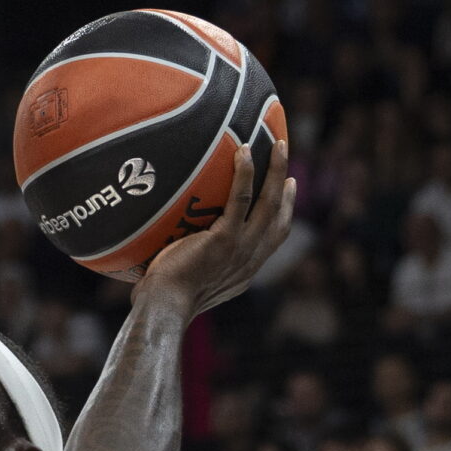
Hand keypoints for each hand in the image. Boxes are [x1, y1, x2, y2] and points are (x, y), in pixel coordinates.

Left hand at [136, 138, 293, 317]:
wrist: (163, 308)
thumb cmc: (164, 300)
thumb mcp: (192, 284)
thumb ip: (196, 265)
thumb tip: (178, 248)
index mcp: (246, 270)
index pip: (275, 235)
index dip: (284, 209)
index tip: (287, 187)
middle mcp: (250, 259)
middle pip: (279, 214)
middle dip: (284, 182)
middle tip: (283, 154)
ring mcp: (240, 248)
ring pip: (268, 203)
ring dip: (275, 170)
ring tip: (276, 143)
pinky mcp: (225, 239)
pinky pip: (240, 200)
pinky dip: (245, 174)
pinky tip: (243, 151)